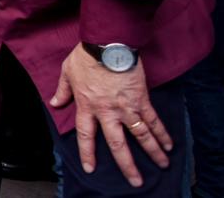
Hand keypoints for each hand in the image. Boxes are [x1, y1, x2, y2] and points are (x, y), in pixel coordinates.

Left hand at [50, 44, 171, 187]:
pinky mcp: (141, 99)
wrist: (108, 43)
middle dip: (127, 164)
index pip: (86, 135)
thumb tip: (54, 103)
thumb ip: (62, 90)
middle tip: (135, 180)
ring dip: (152, 151)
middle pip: (117, 143)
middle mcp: (106, 111)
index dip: (87, 153)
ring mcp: (126, 107)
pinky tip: (169, 143)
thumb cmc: (86, 56)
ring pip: (140, 135)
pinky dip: (162, 132)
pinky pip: (153, 119)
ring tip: (162, 165)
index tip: (91, 168)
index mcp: (86, 106)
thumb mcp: (67, 71)